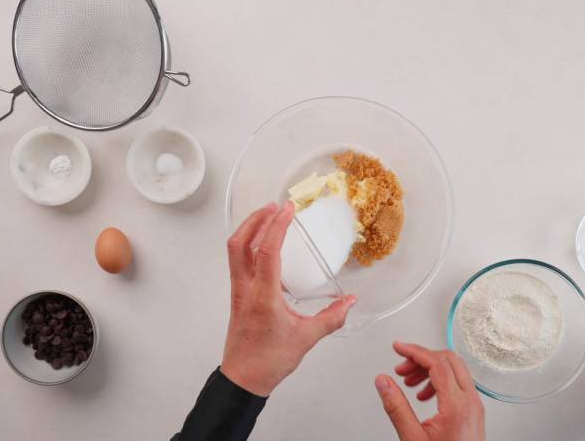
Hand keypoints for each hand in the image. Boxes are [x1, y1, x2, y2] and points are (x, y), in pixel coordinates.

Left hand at [221, 202, 357, 396]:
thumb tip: (349, 301)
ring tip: (267, 217)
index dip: (277, 226)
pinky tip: (263, 245)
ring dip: (249, 229)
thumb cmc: (269, 360)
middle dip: (256, 219)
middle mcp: (246, 288)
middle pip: (240, 243)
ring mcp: (238, 291)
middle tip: (275, 207)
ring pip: (234, 250)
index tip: (288, 210)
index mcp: (264, 296)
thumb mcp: (307, 338)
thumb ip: (332, 318)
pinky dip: (248, 244)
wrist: (243, 378)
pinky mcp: (237, 295)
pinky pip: (237, 261)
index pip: (267, 251)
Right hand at [375, 342, 485, 440]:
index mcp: (458, 406)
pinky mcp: (474, 413)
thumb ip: (396, 407)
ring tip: (408, 382)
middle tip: (401, 366)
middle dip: (422, 358)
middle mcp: (471, 403)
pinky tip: (423, 395)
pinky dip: (439, 382)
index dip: (415, 351)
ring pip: (455, 371)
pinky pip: (458, 385)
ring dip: (430, 370)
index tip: (398, 347)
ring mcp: (475, 407)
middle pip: (449, 361)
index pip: (437, 363)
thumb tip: (383, 382)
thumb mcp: (412, 438)